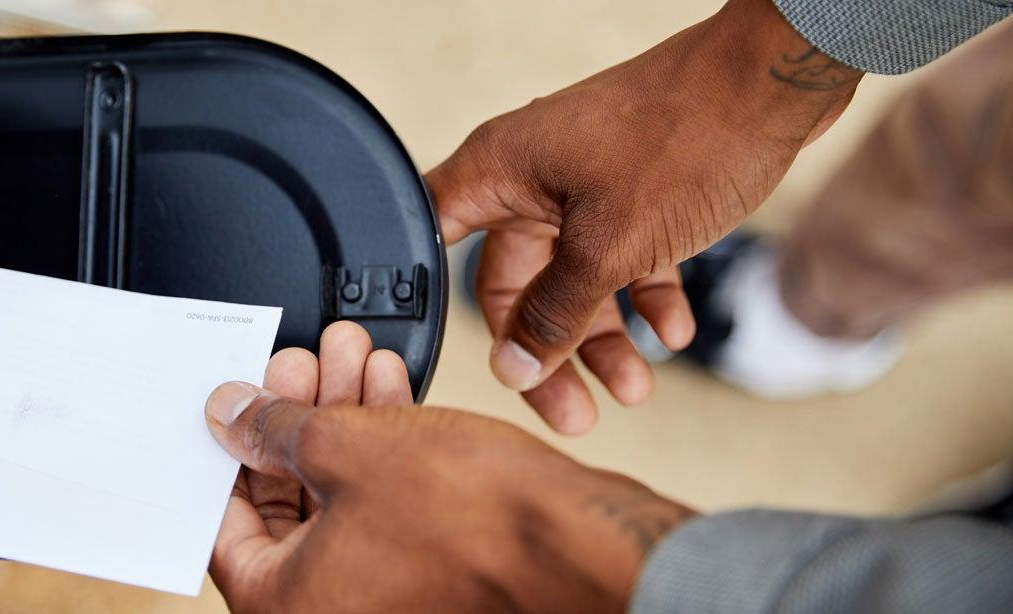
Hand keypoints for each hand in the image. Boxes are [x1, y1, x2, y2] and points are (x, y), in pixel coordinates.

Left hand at [205, 343, 694, 611]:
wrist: (581, 543)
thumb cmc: (476, 521)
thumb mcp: (347, 446)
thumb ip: (275, 427)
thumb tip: (233, 415)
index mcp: (287, 608)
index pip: (223, 525)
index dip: (229, 452)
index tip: (237, 405)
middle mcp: (331, 612)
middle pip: (287, 502)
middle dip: (297, 415)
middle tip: (300, 362)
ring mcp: (384, 595)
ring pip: (339, 495)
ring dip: (343, 417)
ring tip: (348, 354)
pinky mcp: (428, 571)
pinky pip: (383, 505)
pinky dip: (381, 447)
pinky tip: (387, 386)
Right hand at [427, 0, 862, 433]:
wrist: (776, 82)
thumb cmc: (686, 138)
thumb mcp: (610, 246)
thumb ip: (555, 312)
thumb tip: (515, 365)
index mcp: (499, 171)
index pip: (432, 242)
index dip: (431, 300)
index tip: (467, 360)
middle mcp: (531, 179)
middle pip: (515, 283)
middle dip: (547, 351)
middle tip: (572, 412)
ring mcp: (583, 186)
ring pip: (573, 281)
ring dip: (602, 338)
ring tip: (634, 389)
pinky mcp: (633, 193)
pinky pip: (622, 261)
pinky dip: (643, 298)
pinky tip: (672, 331)